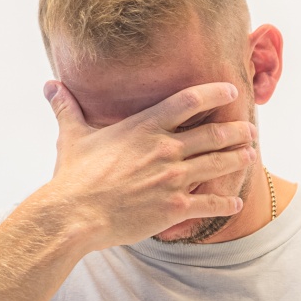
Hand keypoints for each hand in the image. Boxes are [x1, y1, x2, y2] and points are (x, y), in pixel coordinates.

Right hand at [41, 79, 257, 249]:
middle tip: (250, 129)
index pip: (189, 100)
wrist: (74, 215)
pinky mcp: (175, 206)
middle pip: (213, 133)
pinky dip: (226, 201)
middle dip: (237, 130)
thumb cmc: (72, 177)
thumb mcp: (71, 137)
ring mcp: (173, 178)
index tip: (231, 89)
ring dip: (238, 159)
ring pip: (218, 164)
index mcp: (144, 126)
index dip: (214, 92)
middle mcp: (165, 148)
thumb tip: (50, 85)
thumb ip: (67, 109)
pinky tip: (235, 201)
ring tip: (250, 155)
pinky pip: (211, 202)